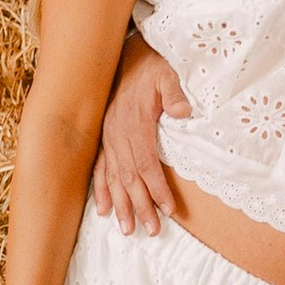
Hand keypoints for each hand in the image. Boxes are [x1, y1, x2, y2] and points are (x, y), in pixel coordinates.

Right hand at [90, 34, 188, 236]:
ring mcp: (108, 138)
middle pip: (130, 177)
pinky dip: (101, 190)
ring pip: (114, 178)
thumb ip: (175, 92)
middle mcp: (118, 134)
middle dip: (140, 206)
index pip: (147, 164)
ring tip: (128, 229)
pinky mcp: (104, 138)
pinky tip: (103, 209)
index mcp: (135, 123)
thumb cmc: (152, 66)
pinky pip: (100, 168)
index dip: (157, 188)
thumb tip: (185, 112)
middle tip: (151, 231)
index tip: (169, 209)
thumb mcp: (168, 73)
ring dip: (121, 205)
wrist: (127, 54)